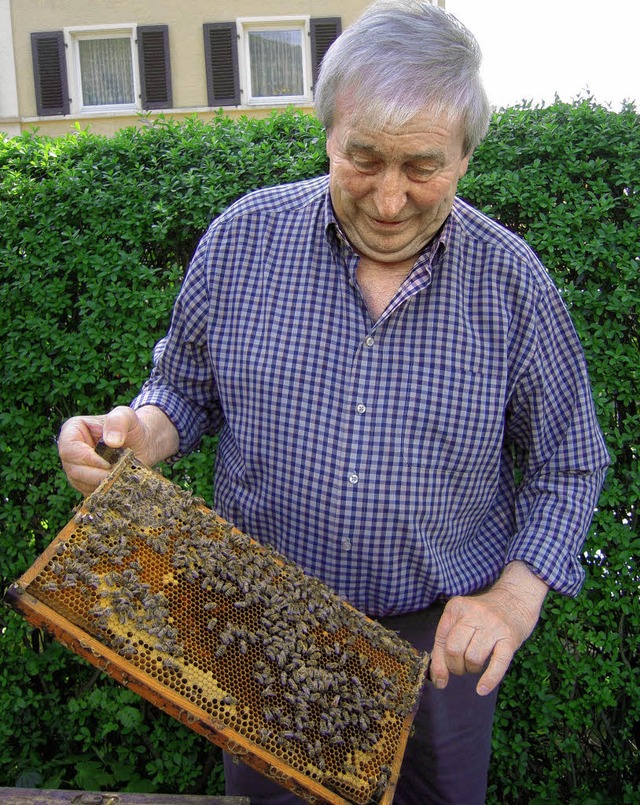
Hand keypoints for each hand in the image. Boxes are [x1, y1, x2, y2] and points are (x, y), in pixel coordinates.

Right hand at [58, 405, 177, 495]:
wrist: (142, 443)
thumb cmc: (132, 426)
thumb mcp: (127, 416)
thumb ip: (118, 422)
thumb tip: (111, 442)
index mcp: (72, 430)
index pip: (69, 449)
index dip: (87, 459)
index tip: (108, 464)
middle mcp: (70, 451)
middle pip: (73, 470)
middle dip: (96, 475)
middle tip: (117, 474)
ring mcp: (75, 468)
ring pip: (80, 484)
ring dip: (101, 484)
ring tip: (120, 476)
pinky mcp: (85, 483)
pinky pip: (89, 493)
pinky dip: (104, 491)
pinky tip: (118, 483)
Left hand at [429, 561, 547, 695]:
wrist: (515, 600)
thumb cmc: (483, 616)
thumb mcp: (461, 620)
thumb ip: (446, 644)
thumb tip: (438, 679)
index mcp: (456, 607)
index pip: (441, 640)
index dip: (439, 664)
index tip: (440, 680)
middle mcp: (473, 613)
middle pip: (453, 649)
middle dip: (455, 666)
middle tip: (462, 667)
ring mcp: (492, 625)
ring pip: (472, 657)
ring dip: (471, 669)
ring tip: (475, 664)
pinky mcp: (509, 638)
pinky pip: (497, 663)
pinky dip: (488, 680)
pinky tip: (482, 689)